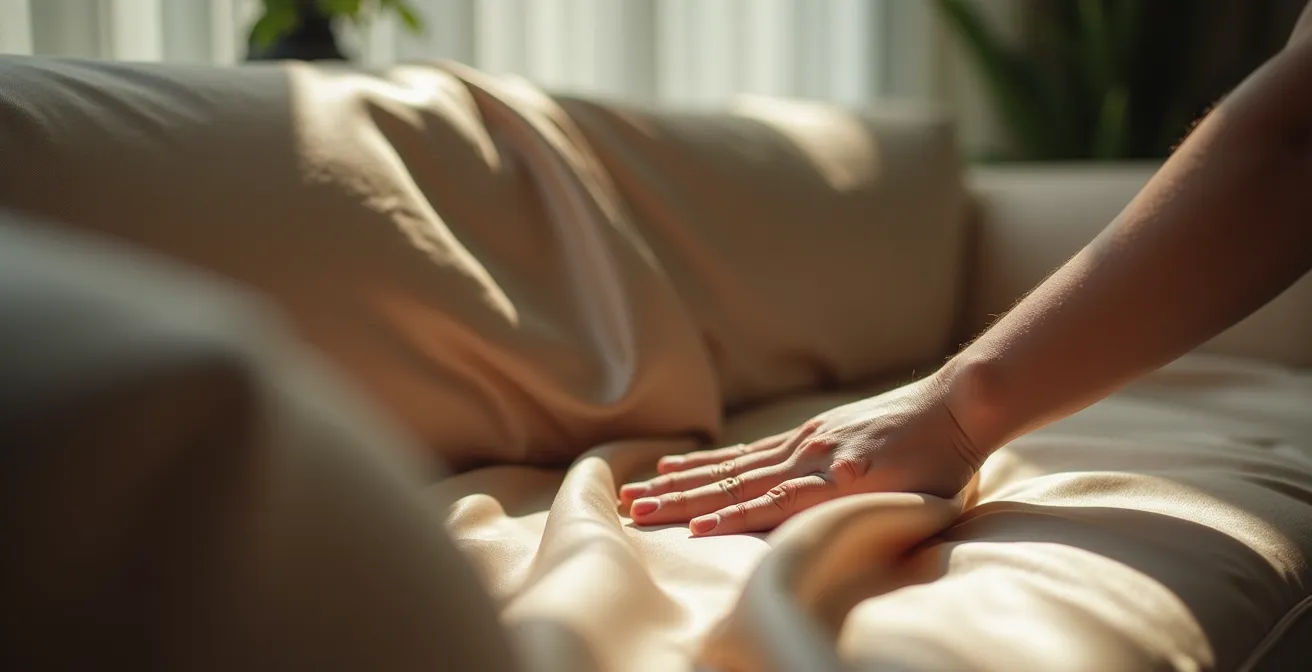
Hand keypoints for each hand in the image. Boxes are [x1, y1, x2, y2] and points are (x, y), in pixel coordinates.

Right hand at [618, 375, 985, 535]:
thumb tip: (834, 537)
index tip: (692, 528)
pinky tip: (676, 463)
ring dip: (682, 480)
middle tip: (634, 510)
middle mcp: (812, 458)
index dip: (733, 518)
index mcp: (839, 479)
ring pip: (732, 466)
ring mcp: (803, 443)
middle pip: (737, 483)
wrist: (954, 406)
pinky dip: (709, 459)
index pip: (774, 502)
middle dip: (682, 499)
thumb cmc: (943, 466)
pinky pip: (747, 450)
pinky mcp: (803, 433)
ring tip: (639, 489)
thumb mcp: (919, 503)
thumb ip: (872, 518)